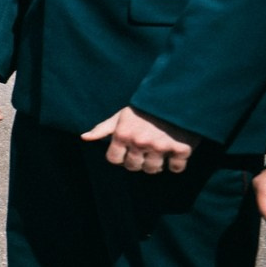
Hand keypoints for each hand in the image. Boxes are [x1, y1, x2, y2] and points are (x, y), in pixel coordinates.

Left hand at [82, 107, 197, 175]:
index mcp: (123, 134)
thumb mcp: (121, 115)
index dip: (119, 157)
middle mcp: (140, 142)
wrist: (176, 97)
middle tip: (143, 153)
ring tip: (157, 155)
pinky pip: (176, 168)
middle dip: (136, 162)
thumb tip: (84, 138)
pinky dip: (176, 166)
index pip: (114, 159)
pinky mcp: (181, 149)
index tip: (126, 152)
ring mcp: (160, 147)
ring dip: (154, 165)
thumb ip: (103, 129)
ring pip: (152, 169)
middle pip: (133, 167)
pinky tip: (174, 156)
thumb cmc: (145, 108)